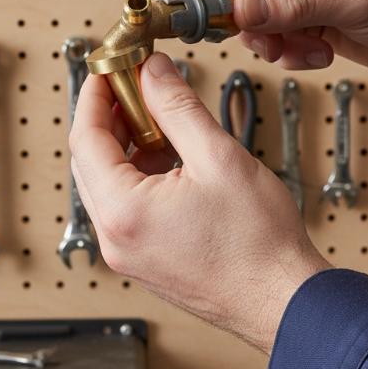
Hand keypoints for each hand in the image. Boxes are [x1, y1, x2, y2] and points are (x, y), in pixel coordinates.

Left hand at [69, 53, 326, 352]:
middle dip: (111, 117)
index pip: (86, 138)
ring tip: (163, 121)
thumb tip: (153, 73)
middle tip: (138, 87)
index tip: (110, 69)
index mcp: (123, 212)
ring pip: (109, 185)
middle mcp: (115, 239)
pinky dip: (140, 175)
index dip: (95, 95)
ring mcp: (128, 254)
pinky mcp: (145, 260)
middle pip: (91, 162)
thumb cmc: (258, 244)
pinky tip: (172, 159)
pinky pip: (126, 208)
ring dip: (128, 146)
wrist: (282, 299)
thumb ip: (178, 108)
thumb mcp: (218, 157)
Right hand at [184, 0, 367, 87]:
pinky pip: (276, 29)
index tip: (195, 0)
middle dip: (245, 11)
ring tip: (301, 48)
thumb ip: (293, 3)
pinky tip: (318, 52)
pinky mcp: (311, 8)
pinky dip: (288, 48)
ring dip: (270, 36)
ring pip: (256, 7)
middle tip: (248, 38)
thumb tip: (239, 8)